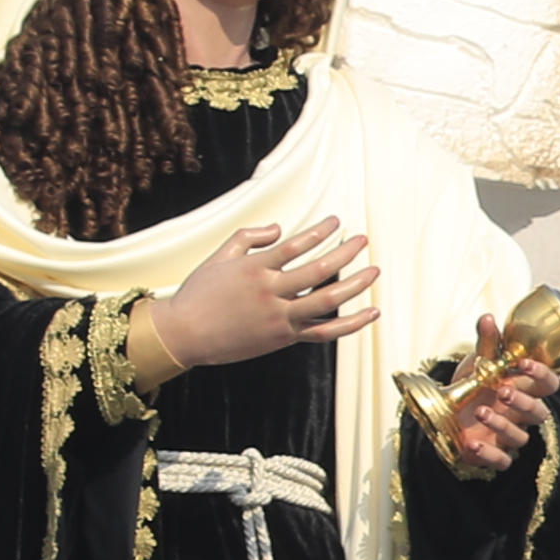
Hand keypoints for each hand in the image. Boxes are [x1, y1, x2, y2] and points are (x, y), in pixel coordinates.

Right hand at [142, 214, 373, 377]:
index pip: (296, 245)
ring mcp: (279, 317)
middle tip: (363, 240)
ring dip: (356, 284)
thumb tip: (279, 228)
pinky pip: (324, 332)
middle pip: (319, 270)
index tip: (337, 221)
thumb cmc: (199, 294)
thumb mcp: (219, 257)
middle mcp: (270, 292)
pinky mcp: (284, 337)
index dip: (320, 231)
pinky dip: (351, 324)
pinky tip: (371, 312)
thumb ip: (249, 238)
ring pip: (327, 300)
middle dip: (346, 253)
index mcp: (255, 268)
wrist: (185, 334)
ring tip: (374, 271)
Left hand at [435, 308, 559, 472]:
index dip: (541, 374)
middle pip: (539, 413)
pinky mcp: (494, 454)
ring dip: (503, 425)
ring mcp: (509, 435)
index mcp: (524, 389)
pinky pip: (502, 461)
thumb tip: (488, 318)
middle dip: (523, 401)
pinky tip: (472, 443)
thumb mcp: (478, 362)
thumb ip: (487, 343)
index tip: (523, 364)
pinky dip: (489, 454)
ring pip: (521, 437)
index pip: (547, 384)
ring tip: (481, 412)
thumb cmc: (472, 387)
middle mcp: (520, 414)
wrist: (446, 414)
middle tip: (503, 390)